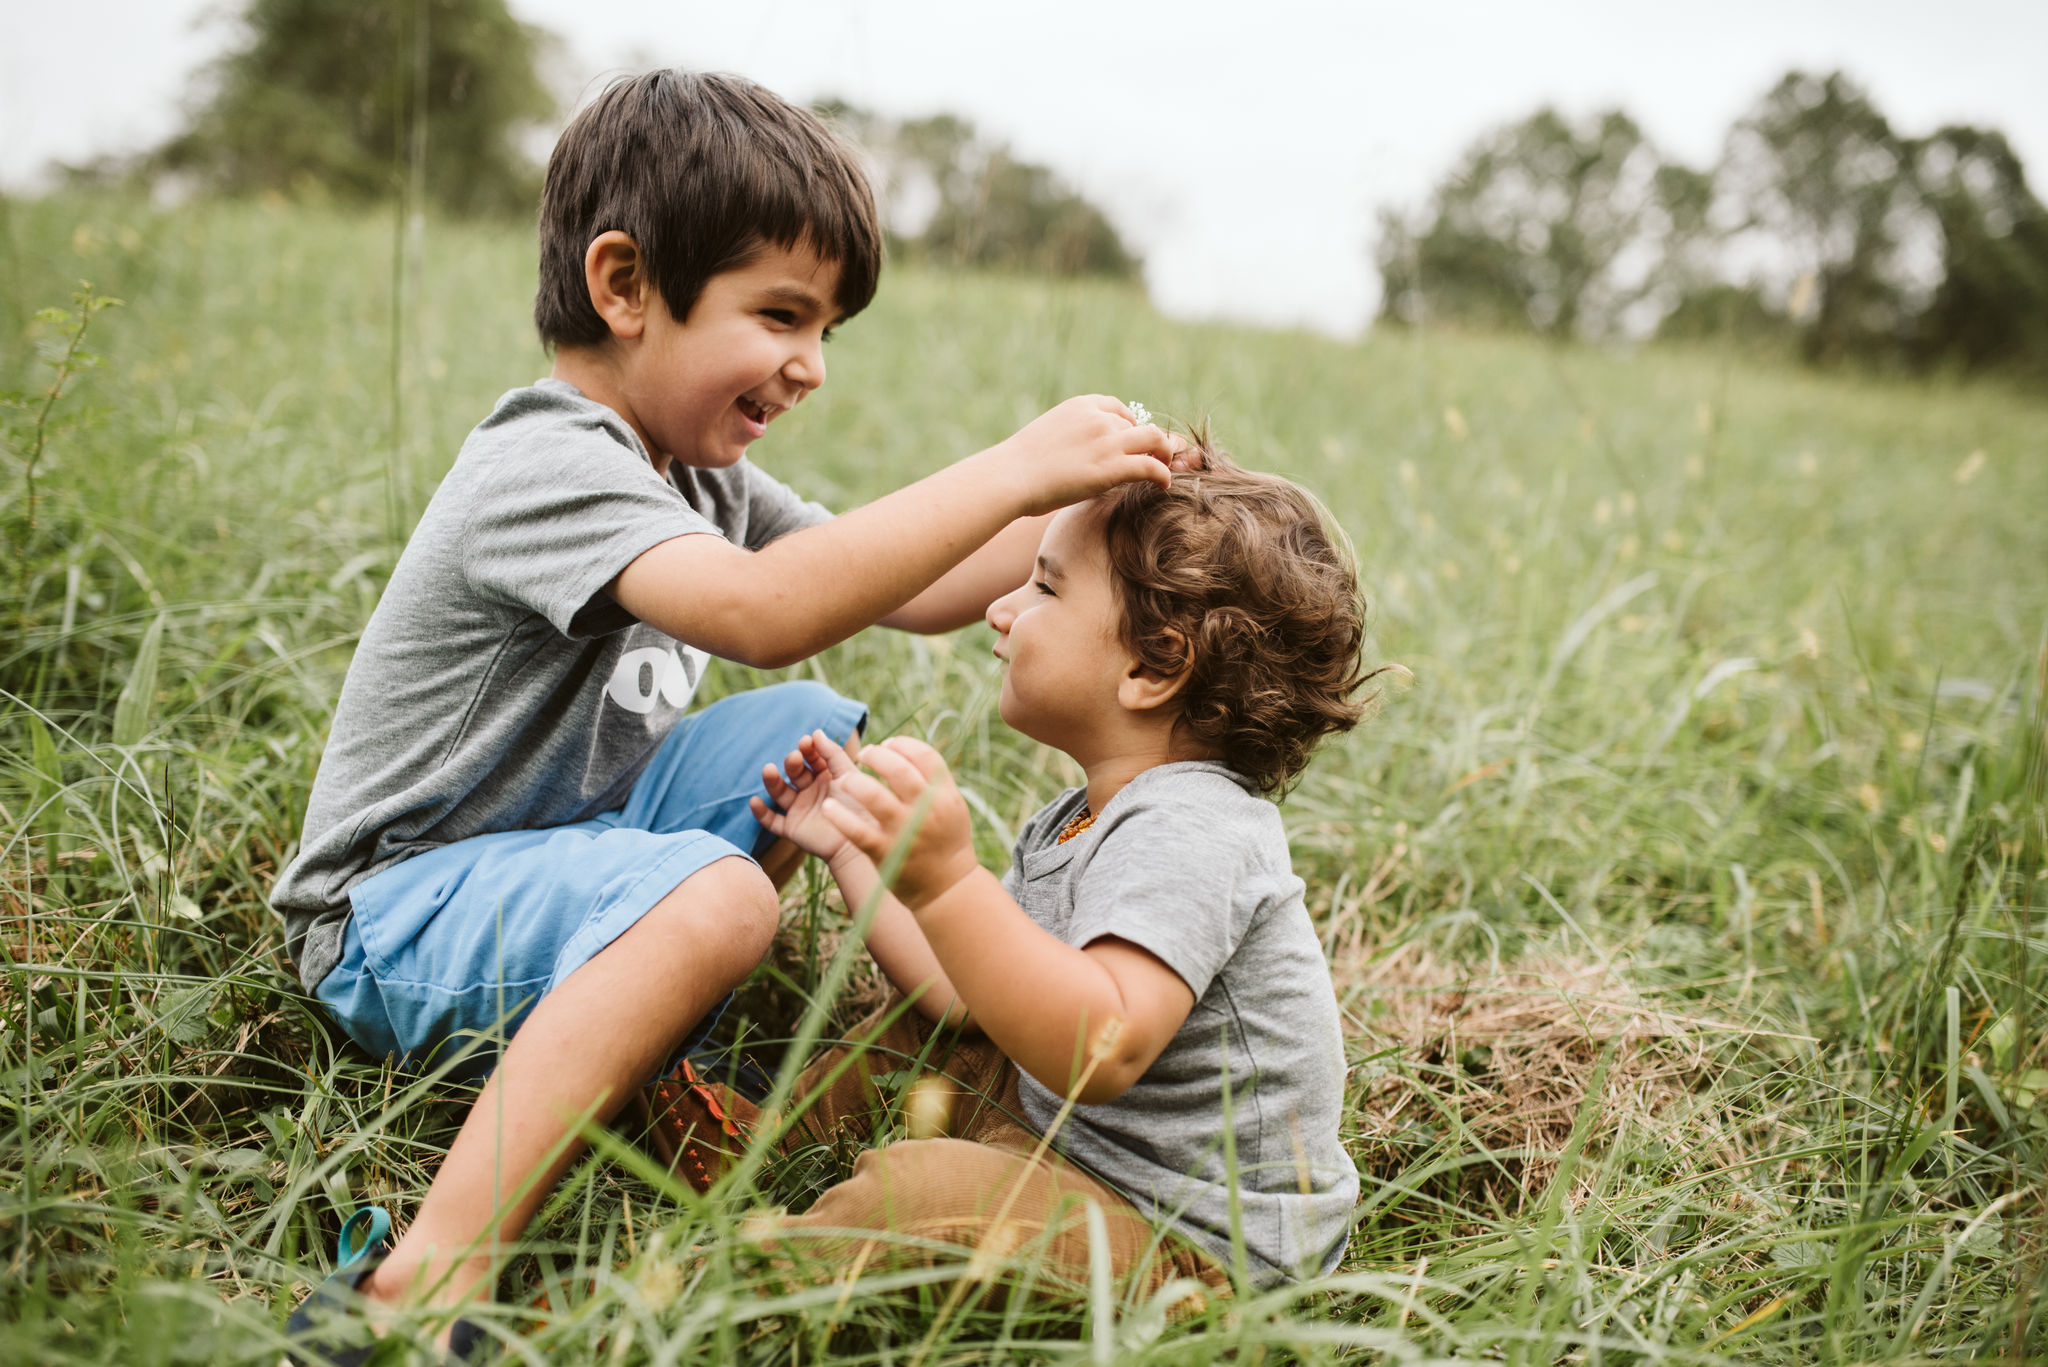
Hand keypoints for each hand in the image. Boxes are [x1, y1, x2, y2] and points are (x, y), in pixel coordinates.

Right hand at [749, 730, 865, 862]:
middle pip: (794, 773)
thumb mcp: (848, 776)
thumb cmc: (860, 809)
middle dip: (792, 764)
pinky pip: (771, 820)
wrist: (860, 845)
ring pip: (780, 792)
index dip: (808, 750)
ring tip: (768, 770)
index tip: (806, 742)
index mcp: (825, 777)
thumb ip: (833, 754)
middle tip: (794, 758)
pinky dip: (761, 813)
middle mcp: (810, 791)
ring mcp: (799, 809)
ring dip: (772, 781)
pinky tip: (755, 801)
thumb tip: (815, 732)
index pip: (812, 758)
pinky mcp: (791, 828)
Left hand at [813, 735, 981, 909]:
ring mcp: (904, 832)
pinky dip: (839, 816)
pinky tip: (828, 807)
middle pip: (898, 769)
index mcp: (944, 795)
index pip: (924, 756)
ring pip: (872, 795)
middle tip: (862, 754)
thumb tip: (903, 748)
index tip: (887, 745)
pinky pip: (856, 830)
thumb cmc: (946, 841)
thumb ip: (932, 779)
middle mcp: (926, 810)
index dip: (902, 745)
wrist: (948, 888)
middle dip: (875, 756)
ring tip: (843, 780)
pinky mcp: (884, 853)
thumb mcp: (951, 806)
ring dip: (853, 782)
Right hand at [990, 395, 1179, 515]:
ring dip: (1164, 454)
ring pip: (1153, 440)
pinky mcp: (1112, 467)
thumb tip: (1074, 455)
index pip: (1117, 408)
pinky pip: (1152, 466)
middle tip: (1152, 460)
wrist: (1010, 476)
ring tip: (1164, 470)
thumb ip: (1069, 436)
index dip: (1130, 425)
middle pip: (1138, 426)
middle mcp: (1098, 418)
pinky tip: (1164, 485)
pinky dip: (1163, 474)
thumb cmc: (1018, 466)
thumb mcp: (1046, 436)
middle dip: (1147, 442)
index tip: (1130, 443)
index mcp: (1080, 406)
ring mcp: (1107, 441)